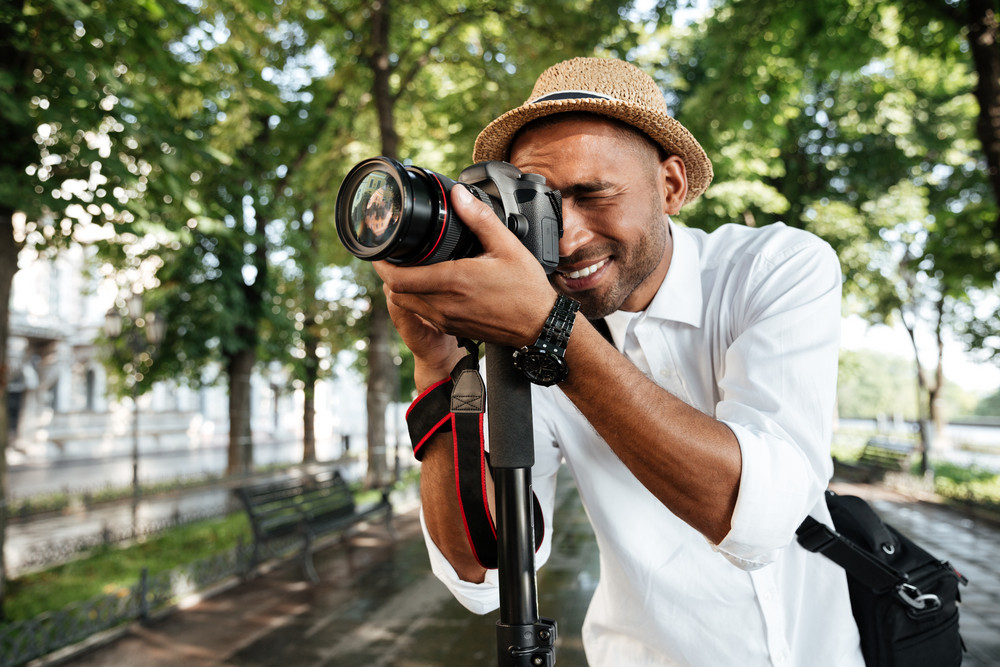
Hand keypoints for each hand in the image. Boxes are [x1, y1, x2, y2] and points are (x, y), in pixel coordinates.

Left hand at [374, 185, 556, 366]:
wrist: (539, 326)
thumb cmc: (526, 289)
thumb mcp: (507, 246)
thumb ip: (479, 218)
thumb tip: (458, 195)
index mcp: (453, 281)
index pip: (398, 279)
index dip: (381, 265)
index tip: (379, 250)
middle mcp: (445, 304)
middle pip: (396, 293)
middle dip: (389, 274)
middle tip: (392, 255)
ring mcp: (447, 320)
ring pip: (407, 305)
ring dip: (401, 288)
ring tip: (407, 268)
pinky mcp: (453, 329)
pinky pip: (423, 314)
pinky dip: (417, 299)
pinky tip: (429, 285)